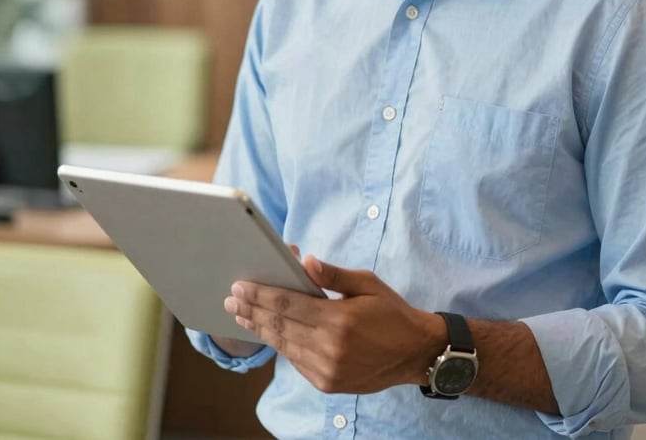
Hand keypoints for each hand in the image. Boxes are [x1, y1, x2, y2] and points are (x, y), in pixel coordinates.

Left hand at [224, 256, 444, 393]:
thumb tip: (306, 262)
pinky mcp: (327, 383)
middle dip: (253, 311)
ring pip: (284, 346)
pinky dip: (280, 345)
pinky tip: (269, 334)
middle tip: (231, 300)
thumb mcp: (367, 283)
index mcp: (339, 320)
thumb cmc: (392, 312)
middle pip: (280, 327)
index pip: (288, 305)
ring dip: (261, 330)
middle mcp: (329, 348)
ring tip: (242, 316)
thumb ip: (334, 275)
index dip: (262, 295)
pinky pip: (296, 361)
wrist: (414, 353)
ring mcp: (327, 370)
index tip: (240, 286)